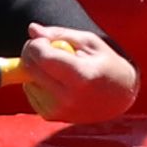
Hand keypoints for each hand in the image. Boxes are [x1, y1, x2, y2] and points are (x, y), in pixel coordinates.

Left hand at [13, 27, 137, 122]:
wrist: (119, 98)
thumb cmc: (106, 64)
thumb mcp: (90, 42)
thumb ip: (60, 34)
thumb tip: (32, 29)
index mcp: (81, 76)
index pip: (42, 56)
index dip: (37, 43)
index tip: (45, 39)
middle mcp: (68, 97)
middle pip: (30, 68)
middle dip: (32, 52)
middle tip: (46, 47)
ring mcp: (58, 109)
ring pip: (27, 80)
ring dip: (35, 69)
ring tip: (59, 68)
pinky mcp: (51, 116)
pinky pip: (30, 92)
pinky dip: (37, 83)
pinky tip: (57, 82)